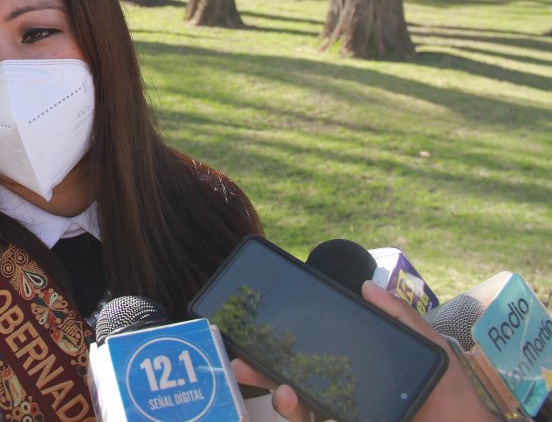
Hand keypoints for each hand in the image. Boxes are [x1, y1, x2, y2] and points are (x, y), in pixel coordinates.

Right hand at [231, 282, 498, 421]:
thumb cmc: (454, 398)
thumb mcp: (432, 349)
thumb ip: (401, 317)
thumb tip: (367, 285)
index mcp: (357, 371)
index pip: (313, 357)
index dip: (285, 347)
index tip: (260, 333)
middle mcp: (346, 396)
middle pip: (294, 382)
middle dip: (261, 372)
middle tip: (239, 363)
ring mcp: (344, 414)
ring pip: (299, 409)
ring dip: (280, 398)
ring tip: (282, 391)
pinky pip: (315, 421)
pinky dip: (299, 412)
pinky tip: (294, 401)